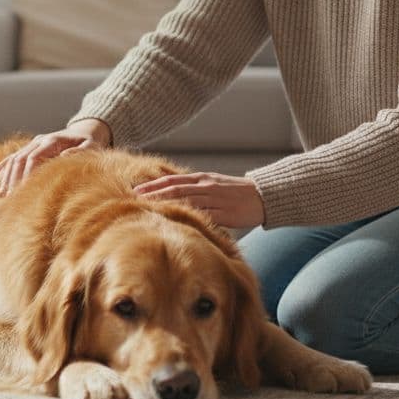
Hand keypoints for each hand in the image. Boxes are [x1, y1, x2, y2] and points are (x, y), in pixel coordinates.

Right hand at [0, 118, 111, 195]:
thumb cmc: (90, 142)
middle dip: (13, 179)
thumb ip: (80, 151)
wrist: (85, 130)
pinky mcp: (30, 148)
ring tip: (2, 195)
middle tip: (10, 197)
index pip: (33, 157)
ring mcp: (33, 143)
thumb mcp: (91, 145)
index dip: (27, 174)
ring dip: (6, 177)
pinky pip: (12, 157)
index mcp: (51, 140)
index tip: (23, 190)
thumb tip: (64, 155)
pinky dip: (1, 167)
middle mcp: (39, 140)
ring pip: (13, 159)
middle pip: (20, 159)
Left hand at [134, 172, 265, 228]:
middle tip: (135, 197)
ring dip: (166, 202)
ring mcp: (215, 198)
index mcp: (203, 179)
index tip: (137, 189)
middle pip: (175, 188)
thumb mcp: (215, 186)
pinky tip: (176, 219)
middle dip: (154, 192)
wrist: (264, 196)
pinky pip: (204, 214)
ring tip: (149, 206)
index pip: (173, 181)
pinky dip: (189, 215)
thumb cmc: (238, 193)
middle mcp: (206, 186)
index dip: (154, 185)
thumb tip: (177, 200)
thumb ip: (197, 191)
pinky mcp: (224, 212)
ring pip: (186, 199)